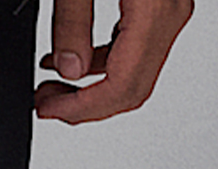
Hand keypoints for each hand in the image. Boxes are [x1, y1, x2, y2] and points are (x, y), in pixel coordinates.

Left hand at [35, 0, 192, 122]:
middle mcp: (171, 14)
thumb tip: (69, 70)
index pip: (121, 86)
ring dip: (90, 89)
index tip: (46, 109)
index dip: (79, 108)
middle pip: (132, 90)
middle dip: (83, 107)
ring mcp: (171, 12)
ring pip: (134, 75)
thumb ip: (72, 22)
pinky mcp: (161, 8)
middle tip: (45, 102)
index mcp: (156, 8)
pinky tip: (73, 61)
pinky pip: (134, 53)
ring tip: (52, 86)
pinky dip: (102, 66)